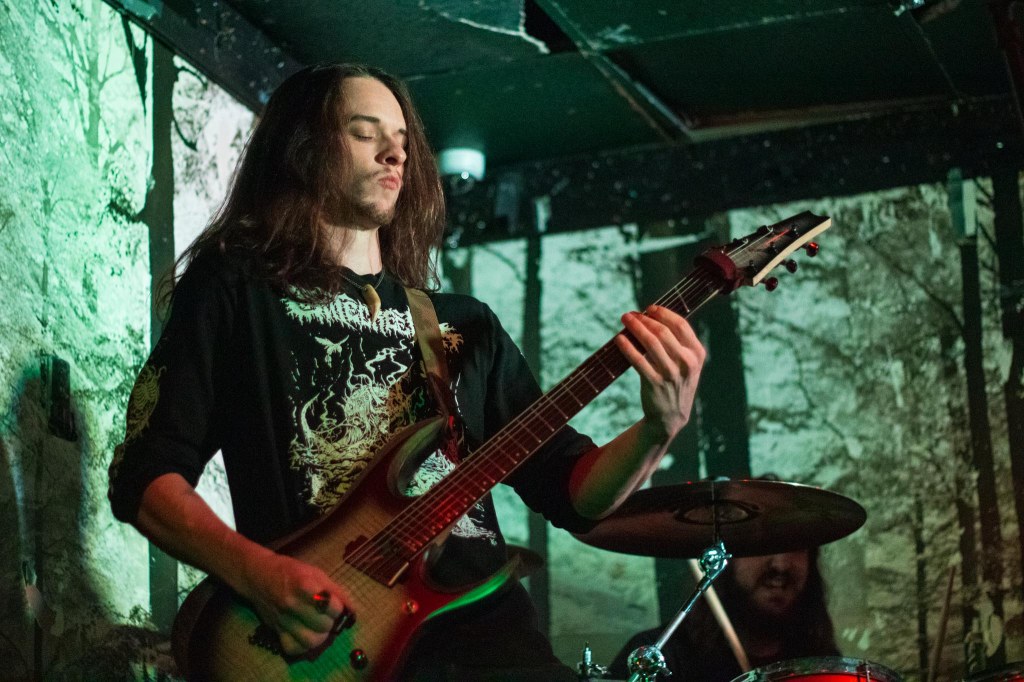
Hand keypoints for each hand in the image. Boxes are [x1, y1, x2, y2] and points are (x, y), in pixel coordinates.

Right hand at [237, 549, 346, 655]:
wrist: (258, 575)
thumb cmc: (290, 571)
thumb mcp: (315, 573)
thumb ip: (336, 591)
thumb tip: (353, 610)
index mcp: (304, 586)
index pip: (333, 607)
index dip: (338, 607)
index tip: (334, 603)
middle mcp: (292, 604)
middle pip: (324, 625)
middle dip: (331, 621)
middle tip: (327, 615)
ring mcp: (283, 620)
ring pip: (310, 641)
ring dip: (320, 636)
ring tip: (320, 627)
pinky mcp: (275, 630)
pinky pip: (293, 648)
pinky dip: (302, 646)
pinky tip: (305, 634)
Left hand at [614, 305, 705, 438]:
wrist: (670, 416)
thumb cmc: (675, 382)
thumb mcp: (686, 363)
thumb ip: (677, 342)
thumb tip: (651, 316)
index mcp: (697, 354)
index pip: (681, 325)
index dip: (663, 313)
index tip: (649, 308)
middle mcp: (687, 363)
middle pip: (663, 332)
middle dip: (644, 319)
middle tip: (631, 314)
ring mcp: (671, 374)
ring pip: (650, 343)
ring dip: (635, 328)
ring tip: (625, 319)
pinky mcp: (655, 383)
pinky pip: (638, 360)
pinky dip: (627, 347)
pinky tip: (619, 339)